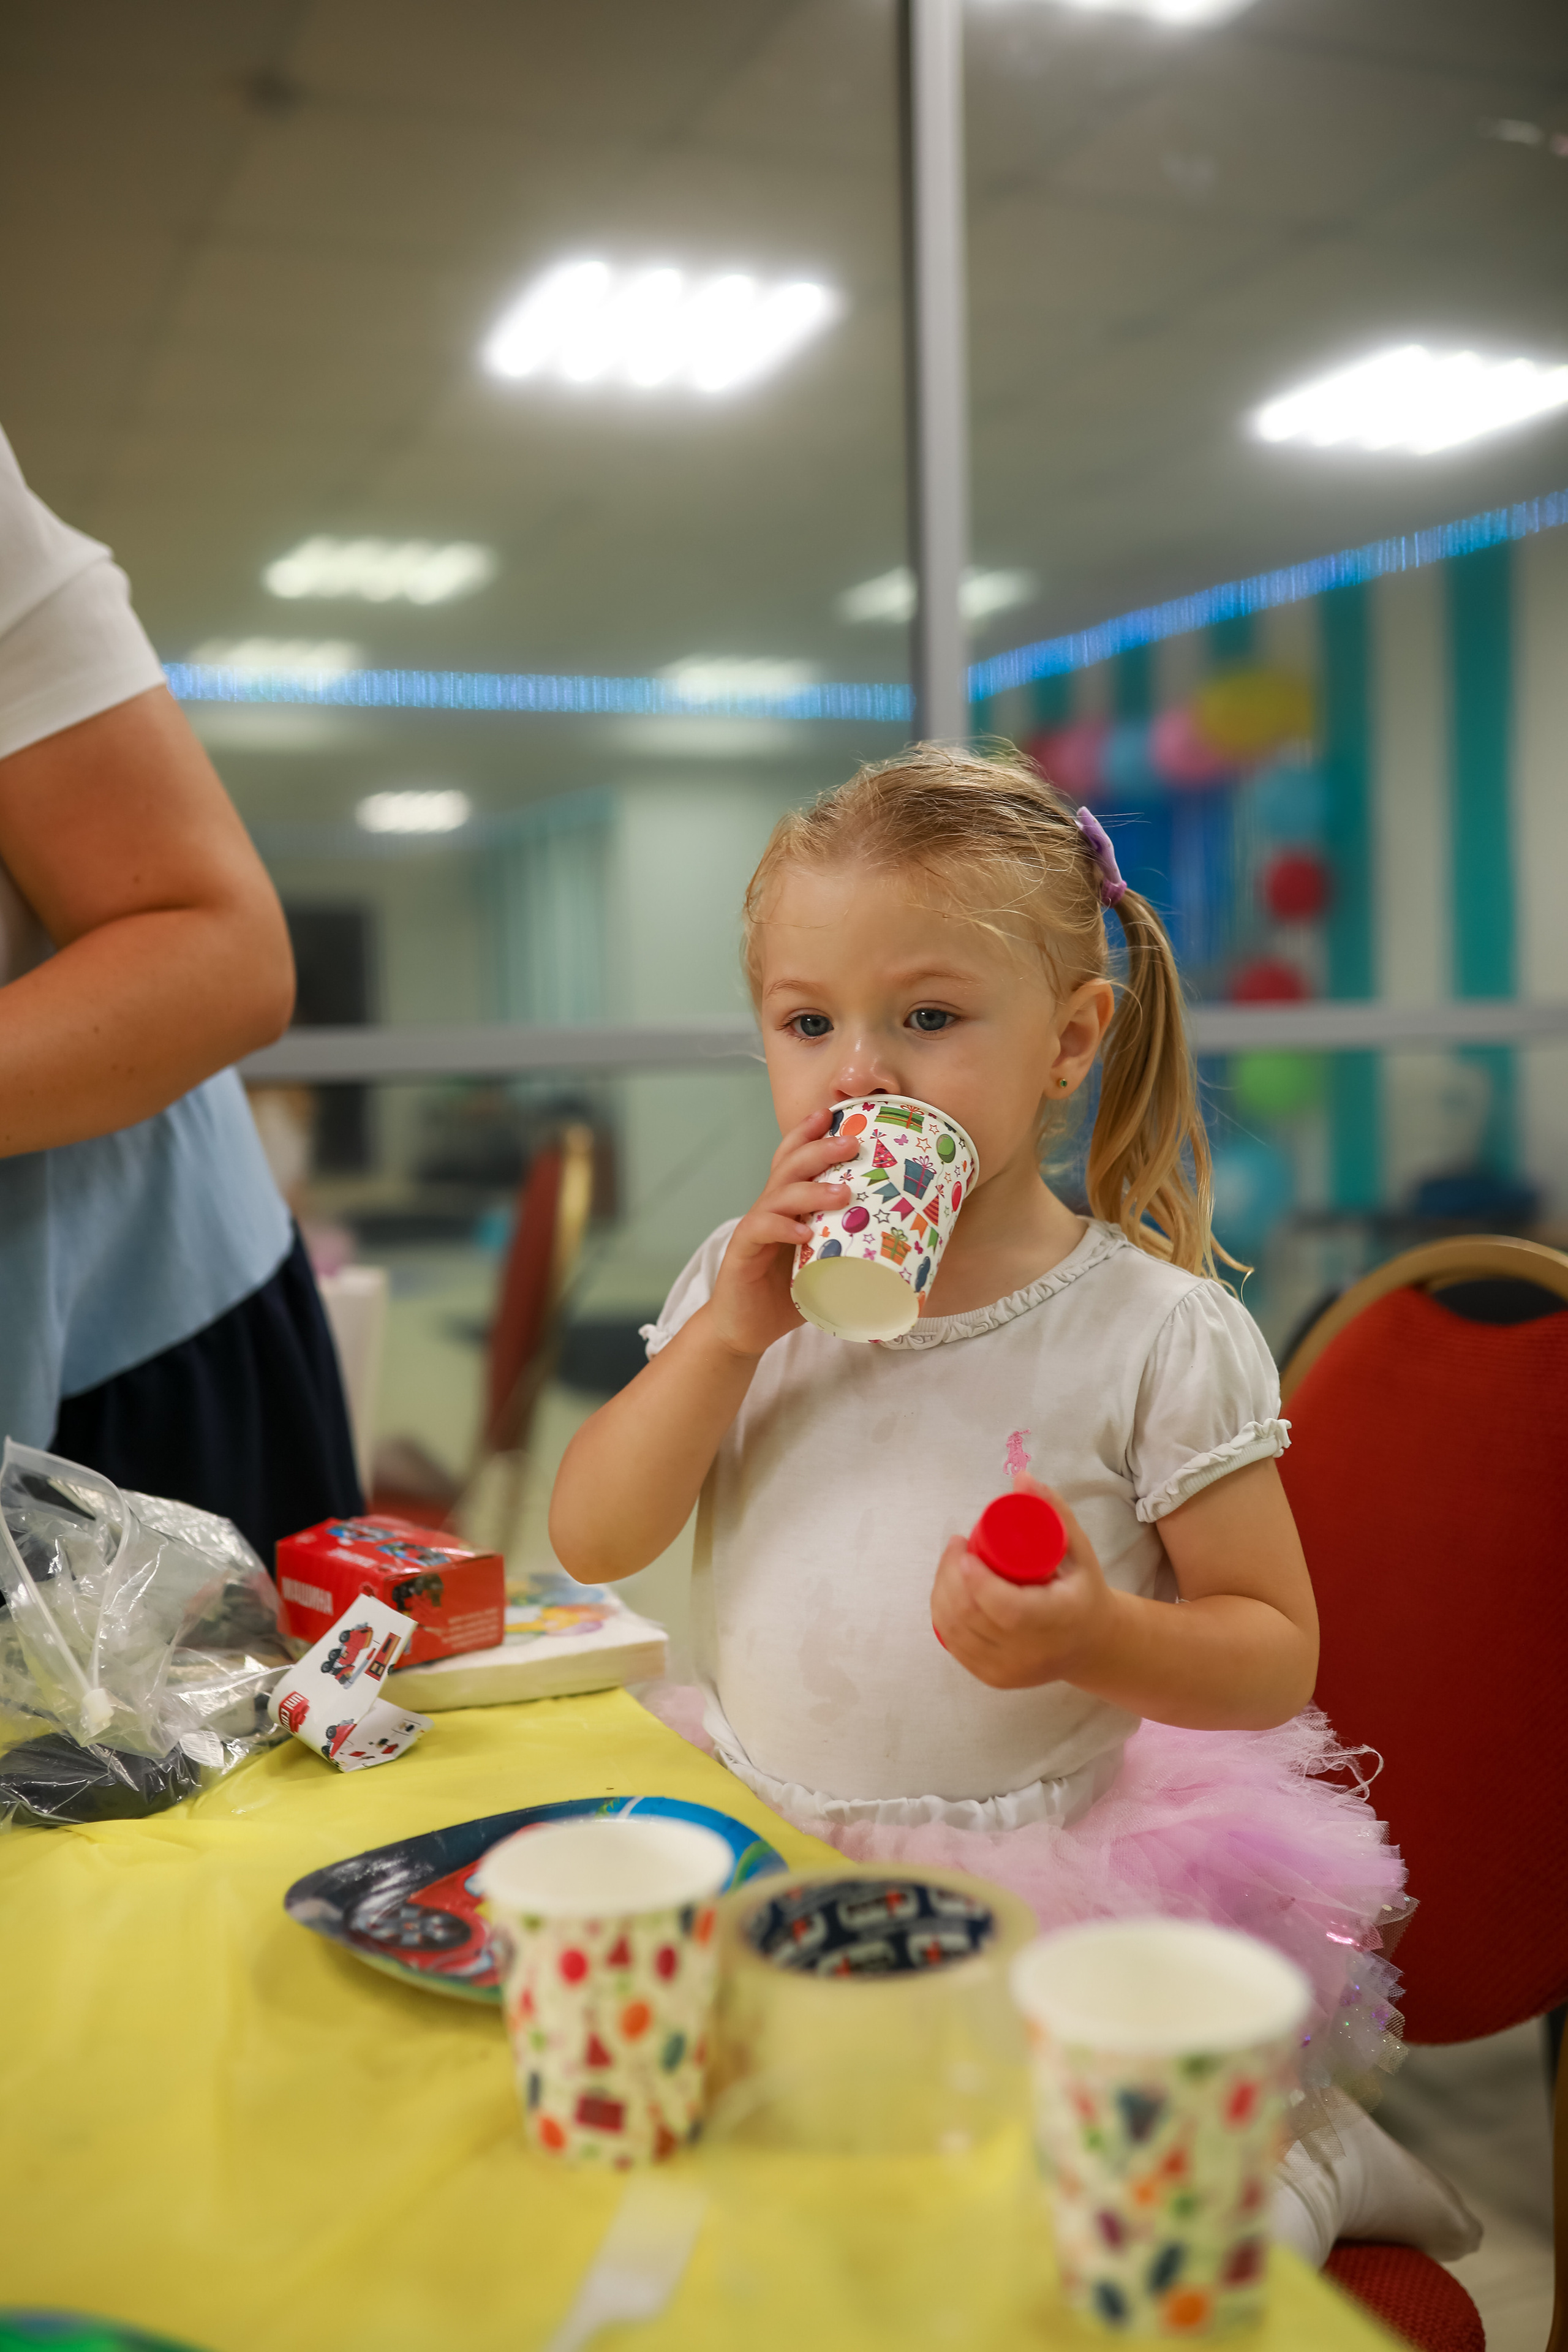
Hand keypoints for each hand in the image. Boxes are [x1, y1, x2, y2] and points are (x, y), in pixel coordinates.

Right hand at [704, 1108, 854, 1360]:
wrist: (745, 1328)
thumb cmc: (788, 1294)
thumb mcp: (827, 1265)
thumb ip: (852, 1249)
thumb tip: (905, 1249)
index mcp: (786, 1205)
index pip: (794, 1159)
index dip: (809, 1133)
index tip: (834, 1114)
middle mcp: (768, 1209)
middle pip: (789, 1167)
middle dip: (819, 1149)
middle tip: (851, 1143)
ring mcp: (754, 1230)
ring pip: (778, 1195)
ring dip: (810, 1189)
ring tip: (842, 1193)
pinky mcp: (742, 1253)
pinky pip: (759, 1231)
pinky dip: (782, 1228)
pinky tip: (803, 1233)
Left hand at [930, 1475, 1121, 1690]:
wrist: (1091, 1645)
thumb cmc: (1084, 1591)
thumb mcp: (1080, 1552)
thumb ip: (1055, 1513)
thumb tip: (1020, 1477)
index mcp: (1057, 1621)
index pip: (1005, 1608)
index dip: (975, 1580)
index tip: (964, 1548)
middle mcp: (1031, 1653)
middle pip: (972, 1616)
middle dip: (950, 1576)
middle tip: (955, 1546)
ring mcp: (1009, 1670)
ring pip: (957, 1631)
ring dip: (942, 1593)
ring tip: (950, 1563)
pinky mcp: (993, 1678)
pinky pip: (955, 1646)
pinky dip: (943, 1617)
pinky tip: (944, 1594)